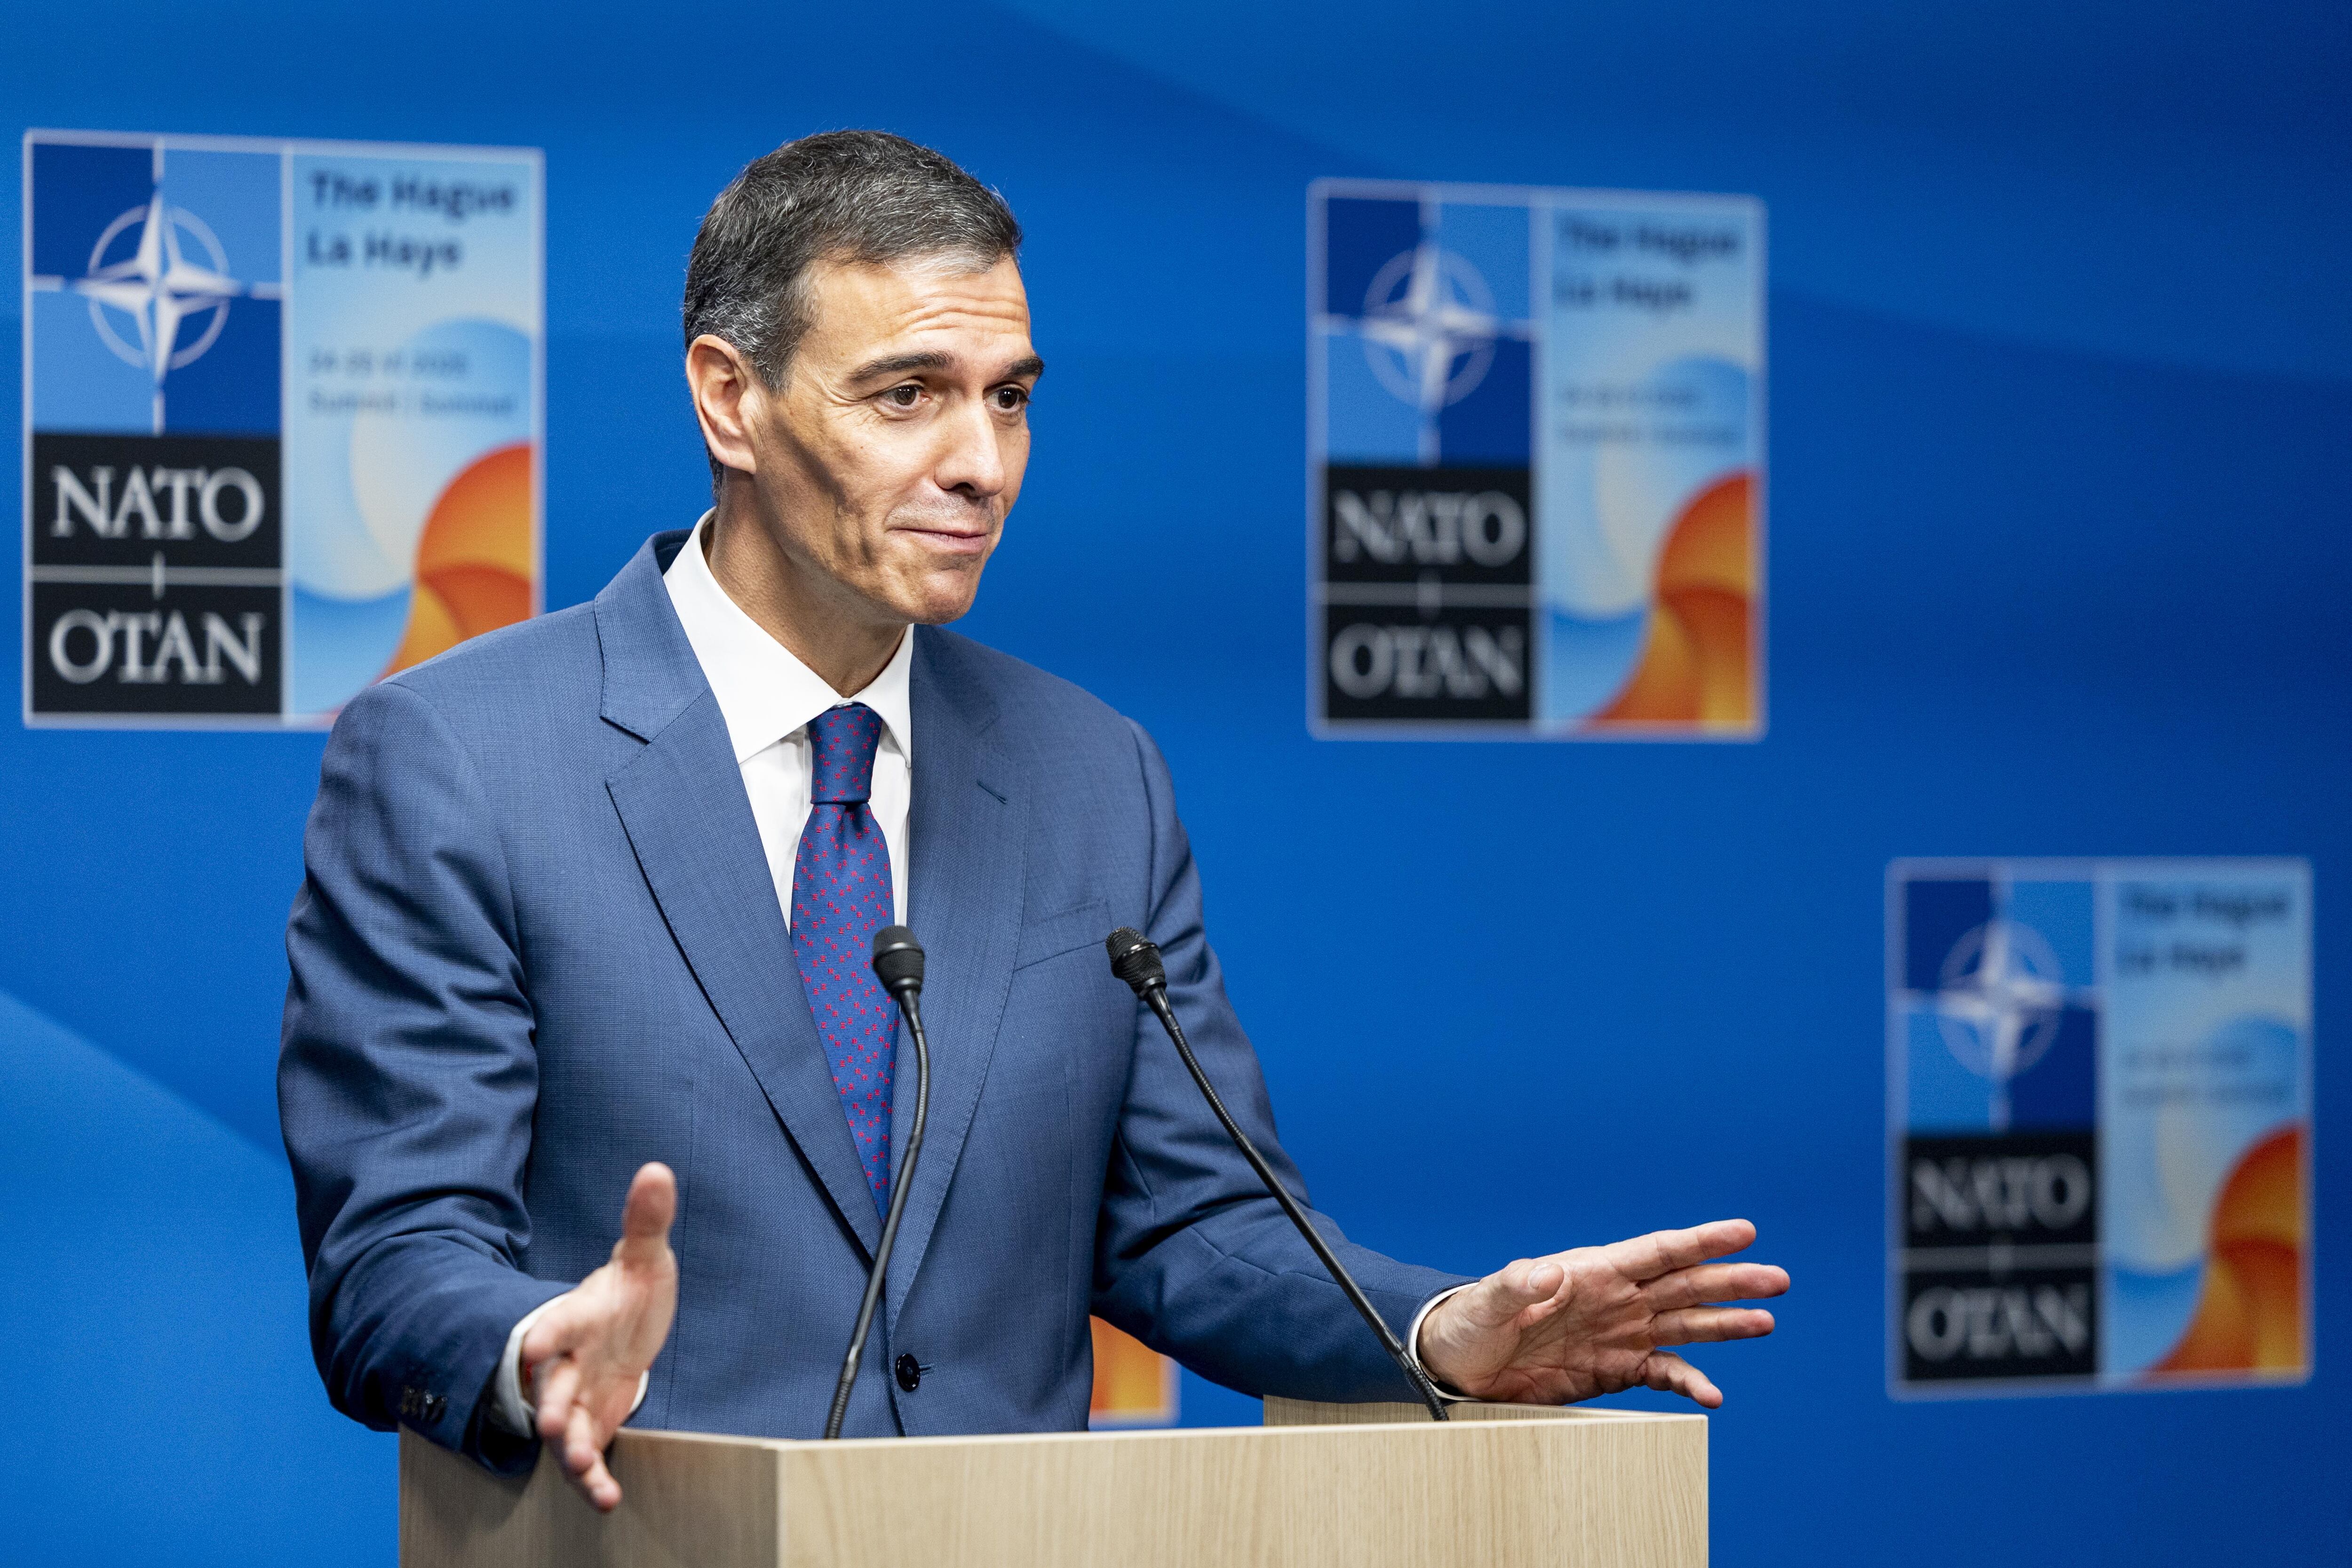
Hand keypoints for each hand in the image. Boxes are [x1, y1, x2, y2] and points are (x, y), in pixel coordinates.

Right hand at [522, 1162, 678, 1511]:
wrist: (624, 1331)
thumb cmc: (630, 1293)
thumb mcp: (644, 1257)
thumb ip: (647, 1220)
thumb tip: (657, 1169)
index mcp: (579, 1317)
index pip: (558, 1321)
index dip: (547, 1333)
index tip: (535, 1347)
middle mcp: (571, 1362)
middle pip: (553, 1384)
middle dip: (549, 1403)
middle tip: (548, 1423)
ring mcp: (578, 1397)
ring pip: (564, 1426)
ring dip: (569, 1447)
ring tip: (579, 1464)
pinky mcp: (593, 1424)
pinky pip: (588, 1457)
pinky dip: (594, 1480)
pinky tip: (607, 1497)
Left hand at [1416, 1218, 1786, 1408]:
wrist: (1460, 1364)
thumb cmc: (1470, 1322)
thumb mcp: (1488, 1300)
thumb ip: (1518, 1284)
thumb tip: (1547, 1272)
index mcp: (1592, 1270)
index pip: (1656, 1250)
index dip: (1700, 1241)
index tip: (1744, 1231)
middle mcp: (1615, 1298)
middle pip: (1683, 1285)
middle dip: (1730, 1281)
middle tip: (1777, 1279)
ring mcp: (1619, 1333)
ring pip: (1684, 1325)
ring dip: (1724, 1325)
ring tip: (1765, 1322)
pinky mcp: (1614, 1369)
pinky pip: (1661, 1372)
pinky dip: (1688, 1381)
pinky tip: (1712, 1394)